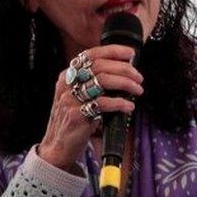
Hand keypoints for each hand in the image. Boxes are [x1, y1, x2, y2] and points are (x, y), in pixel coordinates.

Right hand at [37, 45, 142, 170]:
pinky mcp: (76, 114)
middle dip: (124, 69)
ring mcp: (70, 99)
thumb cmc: (73, 120)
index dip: (112, 51)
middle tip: (138, 77)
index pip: (90, 54)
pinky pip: (103, 104)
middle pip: (100, 66)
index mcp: (67, 76)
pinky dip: (120, 103)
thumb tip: (123, 72)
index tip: (130, 53)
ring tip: (137, 90)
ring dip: (125, 83)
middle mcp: (67, 84)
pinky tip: (128, 106)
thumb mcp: (76, 96)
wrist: (57, 146)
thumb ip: (92, 83)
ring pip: (102, 81)